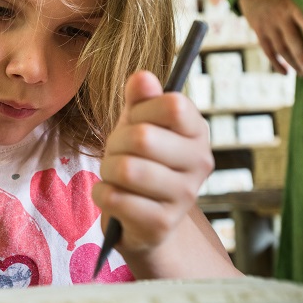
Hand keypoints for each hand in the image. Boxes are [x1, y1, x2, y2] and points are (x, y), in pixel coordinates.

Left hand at [93, 71, 213, 254]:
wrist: (144, 218)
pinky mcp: (161, 225)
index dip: (142, 110)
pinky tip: (111, 195)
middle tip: (116, 153)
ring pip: (127, 170)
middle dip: (115, 143)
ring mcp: (184, 197)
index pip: (173, 105)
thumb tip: (142, 77)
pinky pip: (116, 199)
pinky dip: (102, 194)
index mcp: (197, 131)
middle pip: (142, 137)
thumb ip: (140, 98)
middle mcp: (200, 163)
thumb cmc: (141, 160)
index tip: (135, 121)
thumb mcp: (138, 122)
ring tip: (114, 175)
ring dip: (108, 170)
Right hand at [238, 0, 302, 74]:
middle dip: (301, 56)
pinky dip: (276, 63)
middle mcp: (279, 18)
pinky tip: (285, 72)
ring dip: (291, 62)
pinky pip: (268, 51)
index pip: (301, 17)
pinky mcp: (260, 33)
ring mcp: (268, 27)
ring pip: (280, 49)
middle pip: (290, 40)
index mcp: (290, 5)